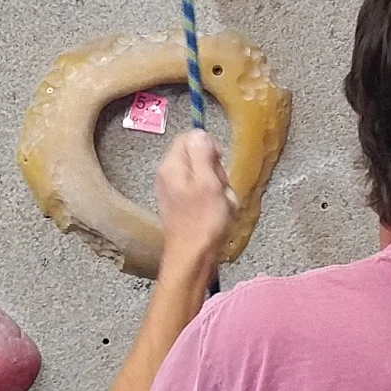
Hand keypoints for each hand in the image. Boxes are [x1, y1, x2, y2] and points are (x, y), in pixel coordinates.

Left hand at [155, 129, 233, 271]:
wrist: (193, 258)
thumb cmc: (202, 222)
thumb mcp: (208, 181)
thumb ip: (203, 153)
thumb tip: (199, 132)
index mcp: (172, 166)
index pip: (191, 137)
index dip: (210, 147)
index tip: (218, 165)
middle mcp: (169, 175)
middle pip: (199, 157)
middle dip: (216, 171)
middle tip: (219, 190)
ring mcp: (175, 192)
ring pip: (206, 177)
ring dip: (219, 189)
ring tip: (220, 205)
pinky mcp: (183, 206)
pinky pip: (205, 194)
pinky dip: (216, 202)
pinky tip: (218, 215)